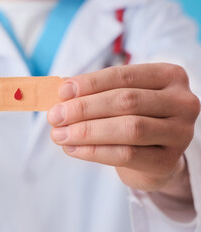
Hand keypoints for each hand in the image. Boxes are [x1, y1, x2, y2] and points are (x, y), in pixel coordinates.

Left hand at [48, 63, 199, 194]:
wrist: (151, 155)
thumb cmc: (130, 118)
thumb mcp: (116, 99)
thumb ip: (93, 92)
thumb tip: (61, 90)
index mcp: (168, 76)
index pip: (123, 75)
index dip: (90, 83)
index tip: (62, 92)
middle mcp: (181, 102)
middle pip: (126, 101)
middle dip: (84, 108)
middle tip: (54, 116)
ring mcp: (180, 132)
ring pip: (128, 129)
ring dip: (87, 131)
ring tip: (59, 134)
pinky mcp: (168, 161)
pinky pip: (126, 155)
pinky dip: (94, 151)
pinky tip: (72, 149)